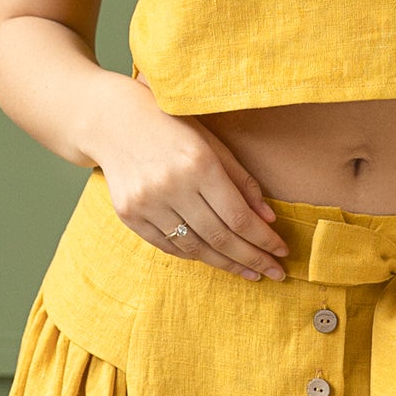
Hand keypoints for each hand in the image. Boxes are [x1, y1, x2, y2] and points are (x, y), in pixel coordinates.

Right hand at [92, 82, 288, 279]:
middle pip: (220, 237)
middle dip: (252, 259)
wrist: (114, 122)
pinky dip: (195, 255)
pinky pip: (168, 246)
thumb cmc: (173, 128)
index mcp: (198, 164)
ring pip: (194, 248)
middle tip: (274, 273)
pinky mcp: (129, 215)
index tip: (282, 252)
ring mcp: (146, 204)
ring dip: (226, 264)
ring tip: (249, 273)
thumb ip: (241, 181)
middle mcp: (171, 186)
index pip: (239, 216)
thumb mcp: (213, 144)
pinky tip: (215, 259)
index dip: (263, 239)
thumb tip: (267, 220)